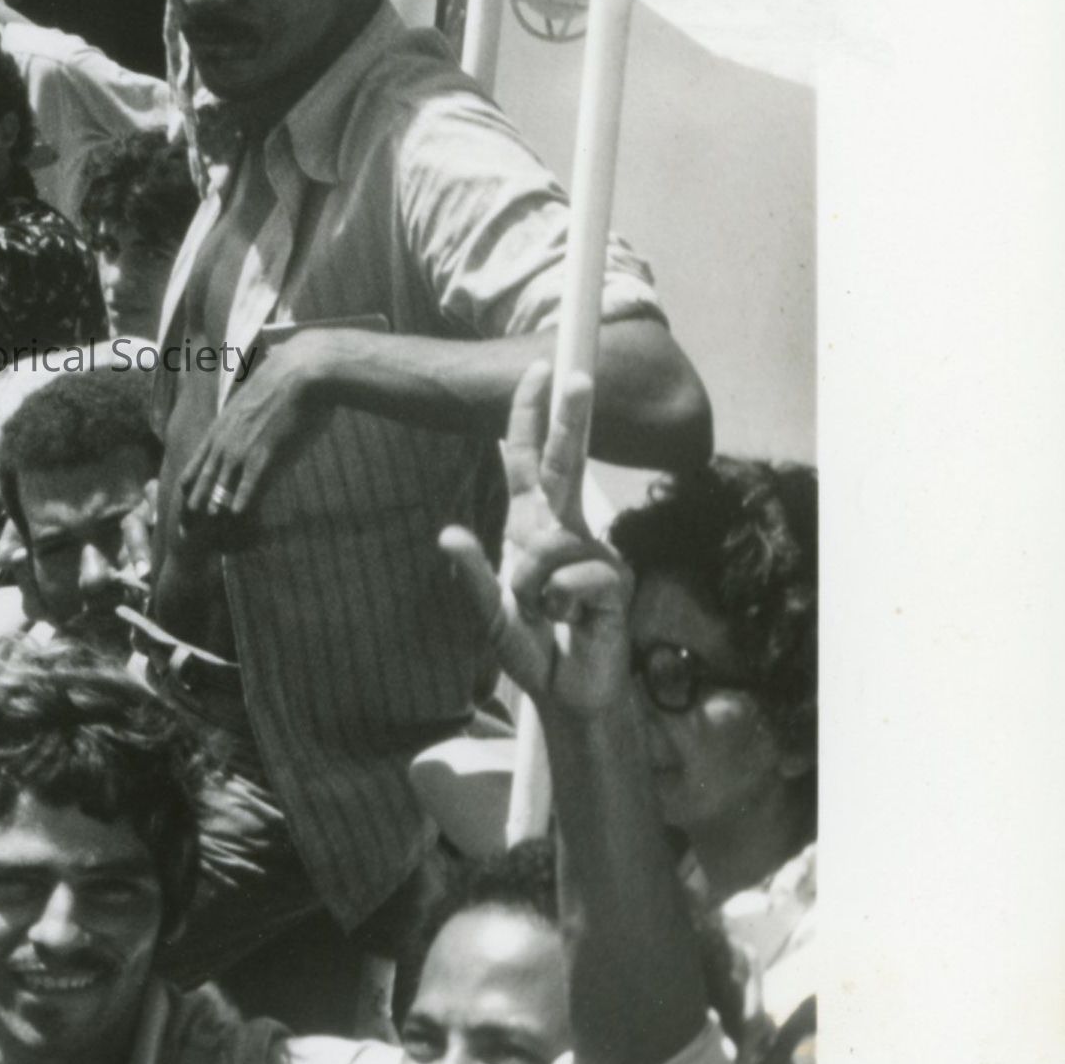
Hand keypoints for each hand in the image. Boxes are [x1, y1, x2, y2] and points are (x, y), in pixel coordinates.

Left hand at [178, 331, 337, 543]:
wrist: (302, 372)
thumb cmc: (283, 385)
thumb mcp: (250, 405)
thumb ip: (243, 424)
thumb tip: (246, 434)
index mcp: (219, 430)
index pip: (192, 468)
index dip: (189, 491)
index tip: (186, 510)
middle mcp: (223, 442)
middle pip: (200, 484)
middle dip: (193, 509)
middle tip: (188, 532)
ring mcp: (241, 449)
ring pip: (218, 488)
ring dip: (215, 510)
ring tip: (211, 533)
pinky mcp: (264, 454)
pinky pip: (247, 485)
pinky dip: (241, 502)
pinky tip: (237, 516)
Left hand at [439, 361, 632, 714]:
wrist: (569, 691)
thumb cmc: (533, 645)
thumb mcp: (490, 613)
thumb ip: (471, 576)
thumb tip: (447, 534)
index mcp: (532, 526)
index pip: (529, 462)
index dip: (530, 419)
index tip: (540, 372)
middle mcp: (566, 529)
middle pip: (565, 464)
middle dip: (569, 420)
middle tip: (576, 373)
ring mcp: (596, 551)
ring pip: (551, 543)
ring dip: (533, 585)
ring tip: (544, 612)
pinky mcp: (616, 580)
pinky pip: (576, 576)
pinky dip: (562, 602)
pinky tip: (573, 620)